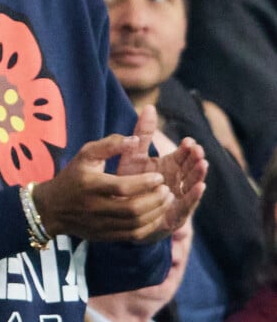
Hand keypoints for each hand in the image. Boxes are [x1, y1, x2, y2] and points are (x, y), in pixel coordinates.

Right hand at [32, 105, 206, 244]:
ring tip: (166, 200)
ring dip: (155, 213)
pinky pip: (132, 235)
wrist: (53, 208)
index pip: (122, 187)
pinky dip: (148, 226)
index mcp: (90, 185)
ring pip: (134, 224)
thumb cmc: (74, 176)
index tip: (159, 176)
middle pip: (132, 209)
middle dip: (154, 200)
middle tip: (167, 189)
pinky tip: (157, 214)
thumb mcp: (86, 153)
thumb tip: (135, 140)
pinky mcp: (104, 236)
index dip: (144, 183)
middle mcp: (95, 208)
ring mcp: (100, 225)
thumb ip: (111, 144)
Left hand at [117, 106, 207, 237]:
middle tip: (197, 150)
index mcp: (170, 166)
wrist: (119, 212)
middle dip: (195, 159)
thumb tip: (149, 106)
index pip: (182, 154)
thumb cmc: (129, 182)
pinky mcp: (176, 215)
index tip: (188, 141)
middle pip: (190, 167)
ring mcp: (179, 197)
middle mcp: (177, 180)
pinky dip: (194, 196)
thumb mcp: (134, 155)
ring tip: (202, 164)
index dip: (186, 148)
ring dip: (198, 174)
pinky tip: (200, 186)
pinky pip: (188, 204)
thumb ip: (143, 133)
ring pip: (192, 184)